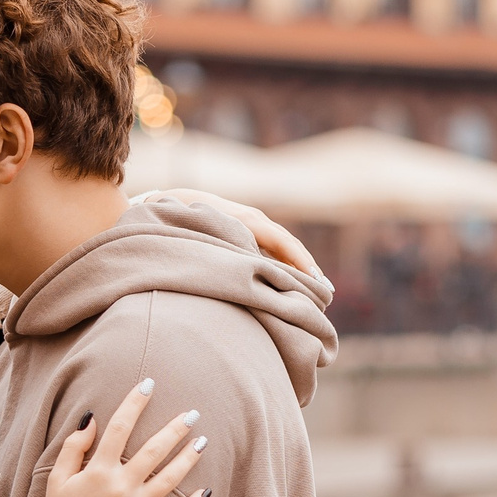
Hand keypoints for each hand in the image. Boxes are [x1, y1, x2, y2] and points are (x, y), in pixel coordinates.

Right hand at [26, 381, 208, 496]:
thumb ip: (73, 448)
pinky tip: (206, 492)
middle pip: (154, 449)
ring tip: (203, 442)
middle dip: (176, 428)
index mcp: (98, 471)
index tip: (149, 384)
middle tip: (192, 413)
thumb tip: (91, 419)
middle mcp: (121, 487)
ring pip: (170, 478)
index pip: (120, 427)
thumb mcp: (56, 480)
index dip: (135, 402)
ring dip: (189, 458)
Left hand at [145, 189, 325, 281]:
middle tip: (325, 294)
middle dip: (309, 268)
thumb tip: (253, 270)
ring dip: (300, 267)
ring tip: (315, 292)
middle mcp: (254, 218)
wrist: (170, 202)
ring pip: (283, 247)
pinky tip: (293, 282)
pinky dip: (286, 263)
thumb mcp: (205, 236)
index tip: (316, 283)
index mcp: (247, 220)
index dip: (301, 263)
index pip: (284, 242)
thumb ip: (229, 249)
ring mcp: (253, 223)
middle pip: (289, 245)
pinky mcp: (249, 231)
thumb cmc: (184, 222)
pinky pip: (273, 248)